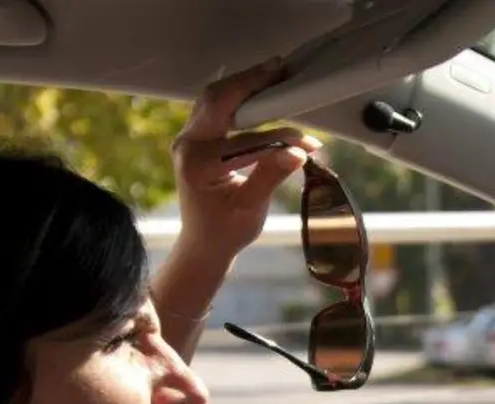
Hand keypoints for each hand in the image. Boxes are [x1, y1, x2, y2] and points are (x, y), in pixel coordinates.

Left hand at [169, 58, 323, 259]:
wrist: (202, 242)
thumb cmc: (225, 231)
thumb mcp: (250, 209)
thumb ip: (270, 177)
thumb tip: (297, 153)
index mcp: (199, 166)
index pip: (246, 141)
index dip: (281, 138)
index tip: (308, 142)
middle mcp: (187, 146)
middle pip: (218, 99)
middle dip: (252, 83)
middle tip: (281, 69)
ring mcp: (187, 138)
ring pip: (213, 96)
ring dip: (243, 83)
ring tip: (273, 71)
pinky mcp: (194, 136)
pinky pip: (212, 105)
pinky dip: (235, 93)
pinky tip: (257, 86)